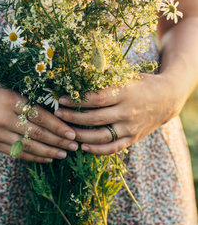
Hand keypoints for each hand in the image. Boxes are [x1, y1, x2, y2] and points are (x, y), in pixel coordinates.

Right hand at [0, 79, 77, 162]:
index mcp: (10, 100)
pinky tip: (47, 158)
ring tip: (64, 154)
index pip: (39, 116)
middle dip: (58, 141)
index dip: (57, 126)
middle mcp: (3, 118)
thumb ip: (31, 102)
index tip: (72, 132)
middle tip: (74, 146)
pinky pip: (17, 153)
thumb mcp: (12, 91)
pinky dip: (33, 157)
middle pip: (36, 133)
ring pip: (28, 146)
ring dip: (48, 152)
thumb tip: (59, 116)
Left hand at [54, 74, 179, 154]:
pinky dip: (98, 150)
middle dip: (73, 117)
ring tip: (65, 131)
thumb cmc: (141, 83)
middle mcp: (127, 111)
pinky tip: (83, 147)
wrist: (167, 98)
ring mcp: (131, 127)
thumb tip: (78, 75)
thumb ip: (106, 78)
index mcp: (125, 92)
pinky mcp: (133, 138)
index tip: (62, 99)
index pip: (97, 98)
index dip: (77, 100)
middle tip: (57, 114)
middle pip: (95, 118)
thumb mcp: (127, 76)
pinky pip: (113, 148)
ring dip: (81, 135)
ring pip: (102, 135)